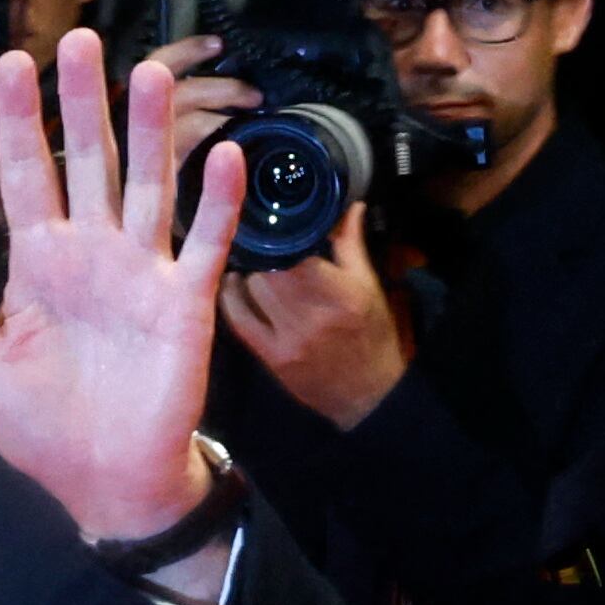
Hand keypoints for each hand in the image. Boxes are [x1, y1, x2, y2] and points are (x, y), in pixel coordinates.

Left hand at [0, 29, 241, 541]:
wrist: (103, 483)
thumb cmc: (40, 426)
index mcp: (37, 261)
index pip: (22, 175)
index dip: (16, 122)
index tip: (9, 62)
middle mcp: (91, 252)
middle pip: (85, 162)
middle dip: (82, 103)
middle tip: (78, 38)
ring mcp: (141, 273)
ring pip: (145, 187)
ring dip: (151, 133)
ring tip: (152, 73)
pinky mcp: (184, 304)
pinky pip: (205, 244)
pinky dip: (218, 203)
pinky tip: (226, 156)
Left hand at [218, 203, 407, 429]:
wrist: (369, 398)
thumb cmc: (374, 337)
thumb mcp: (372, 288)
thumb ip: (353, 245)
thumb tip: (348, 205)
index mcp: (343, 293)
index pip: (300, 249)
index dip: (284, 228)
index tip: (276, 214)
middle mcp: (313, 316)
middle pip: (269, 266)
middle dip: (262, 245)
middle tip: (259, 231)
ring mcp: (288, 339)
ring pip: (251, 288)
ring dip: (245, 266)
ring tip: (247, 253)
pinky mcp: (270, 357)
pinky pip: (237, 318)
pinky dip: (230, 294)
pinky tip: (232, 281)